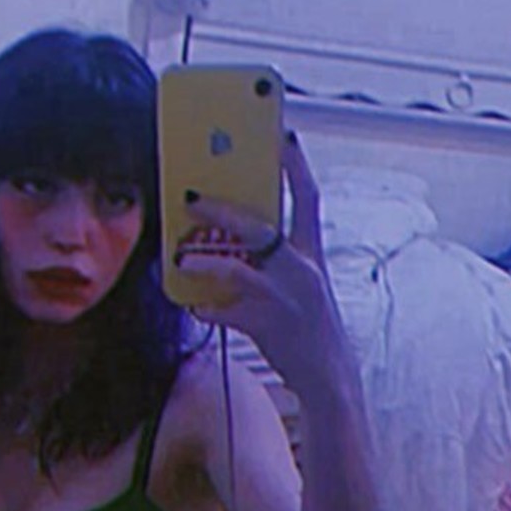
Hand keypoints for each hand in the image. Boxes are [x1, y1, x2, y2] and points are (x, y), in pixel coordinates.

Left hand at [175, 132, 345, 392]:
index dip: (295, 164)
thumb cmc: (311, 326)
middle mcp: (301, 271)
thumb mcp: (307, 285)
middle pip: (261, 228)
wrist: (329, 377)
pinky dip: (205, 308)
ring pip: (237, 271)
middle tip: (192, 197)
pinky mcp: (265, 326)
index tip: (279, 134)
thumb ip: (279, 259)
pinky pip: (225, 312)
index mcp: (312, 255)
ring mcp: (282, 299)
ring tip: (181, 258)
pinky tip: (193, 305)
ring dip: (204, 262)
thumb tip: (236, 236)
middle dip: (224, 211)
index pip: (308, 198)